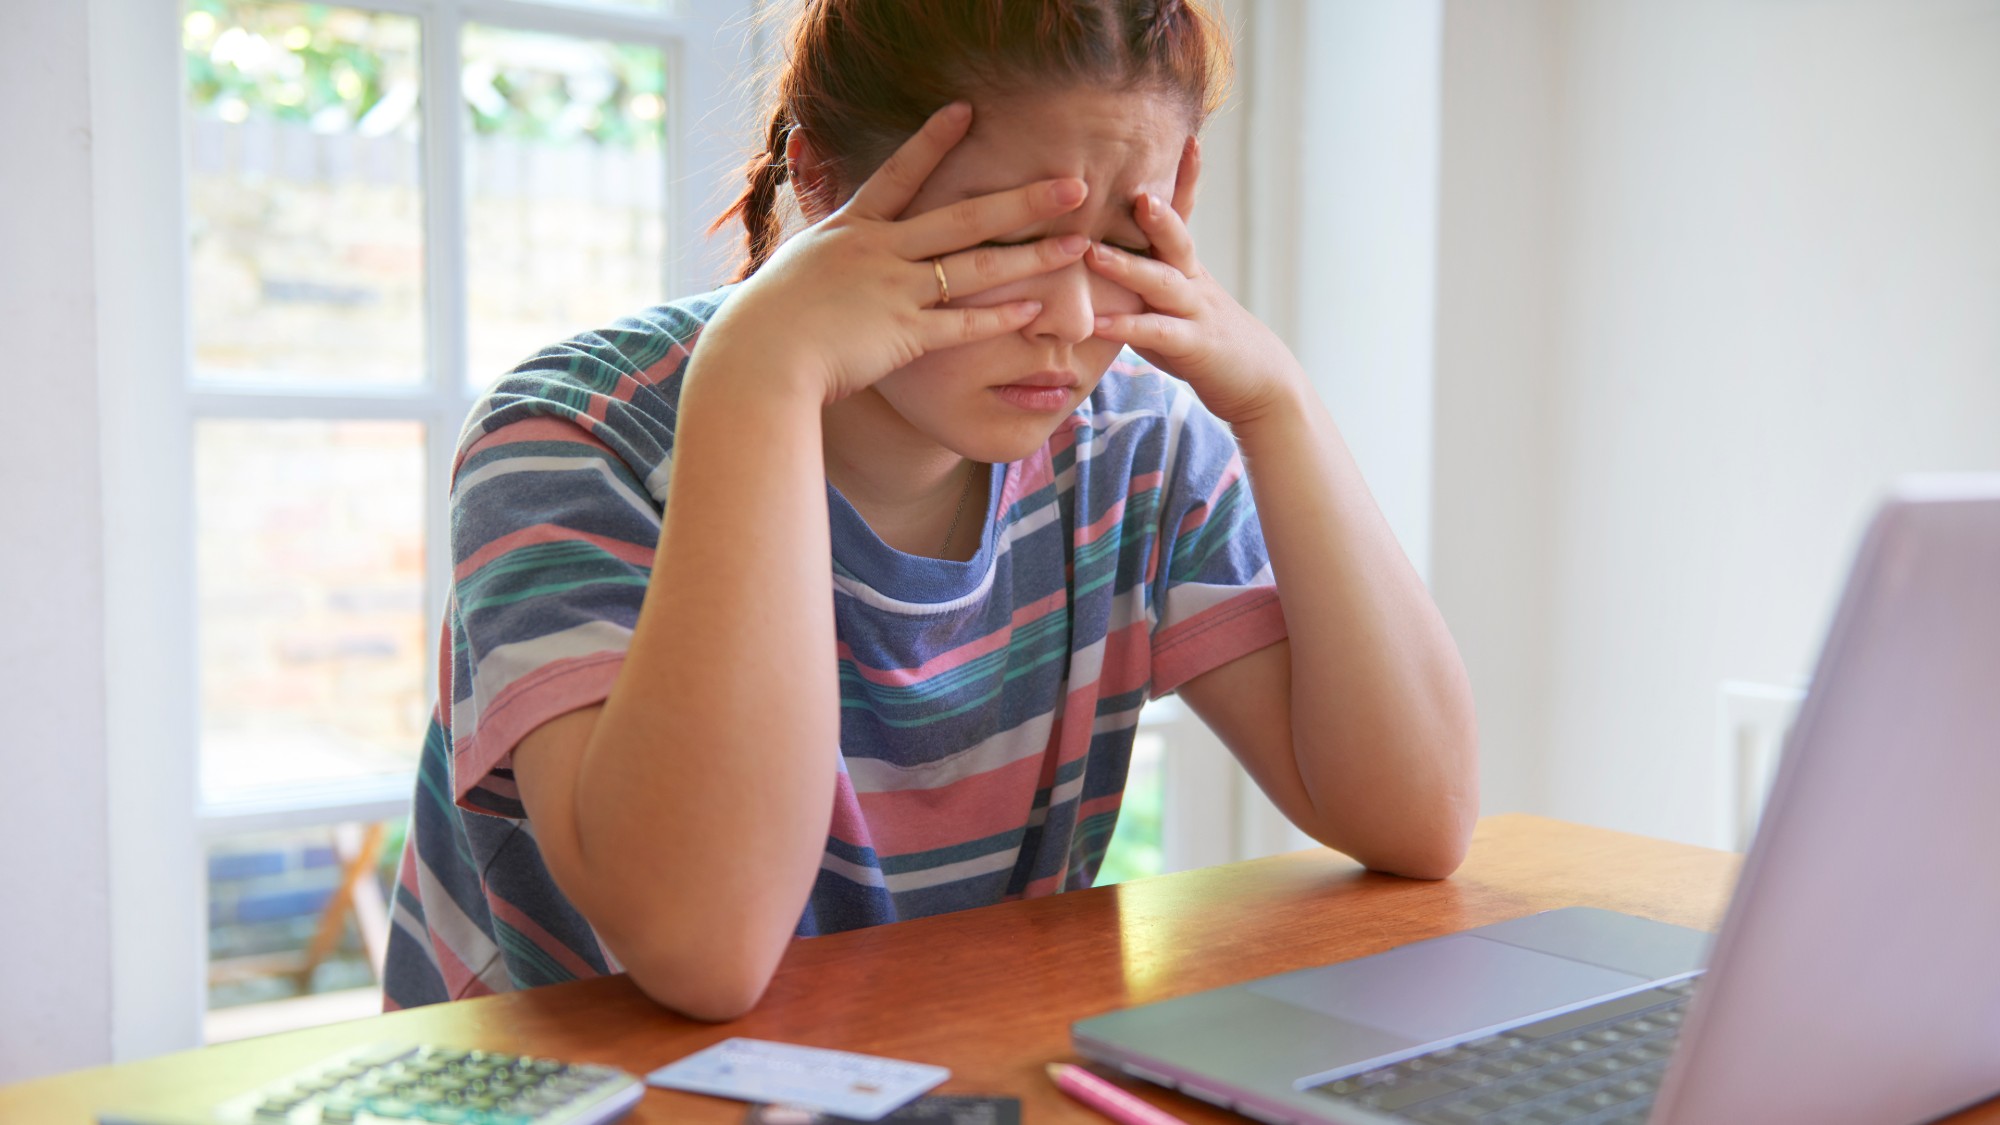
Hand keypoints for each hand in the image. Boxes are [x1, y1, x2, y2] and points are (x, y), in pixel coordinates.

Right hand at [702, 102, 1091, 404]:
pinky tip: (1036, 309)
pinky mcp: (904, 335)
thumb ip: (819, 253)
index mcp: (851, 230)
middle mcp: (880, 251)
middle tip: (1072, 185)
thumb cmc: (766, 321)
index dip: (933, 141)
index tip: (965, 111)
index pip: (898, 175)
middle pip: (964, 218)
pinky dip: (1000, 317)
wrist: (759, 355)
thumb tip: (817, 246)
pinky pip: (963, 324)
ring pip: (977, 269)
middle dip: (1023, 200)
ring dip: (1031, 257)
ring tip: (1076, 245)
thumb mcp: (793, 269)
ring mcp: (896, 290)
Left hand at [1085, 139, 1307, 427]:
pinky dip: (1127, 327)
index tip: (1187, 138)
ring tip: (1092, 253)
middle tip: (1132, 188)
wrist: (1258, 381)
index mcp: (1186, 266)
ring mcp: (1195, 312)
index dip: (1186, 177)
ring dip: (1127, 267)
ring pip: (1163, 283)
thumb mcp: (1174, 301)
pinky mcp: (1193, 346)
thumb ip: (1142, 278)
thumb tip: (1097, 251)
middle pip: (1177, 239)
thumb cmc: (1203, 338)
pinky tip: (1099, 322)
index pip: (1184, 214)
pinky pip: (1158, 334)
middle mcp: (1193, 281)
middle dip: (1157, 214)